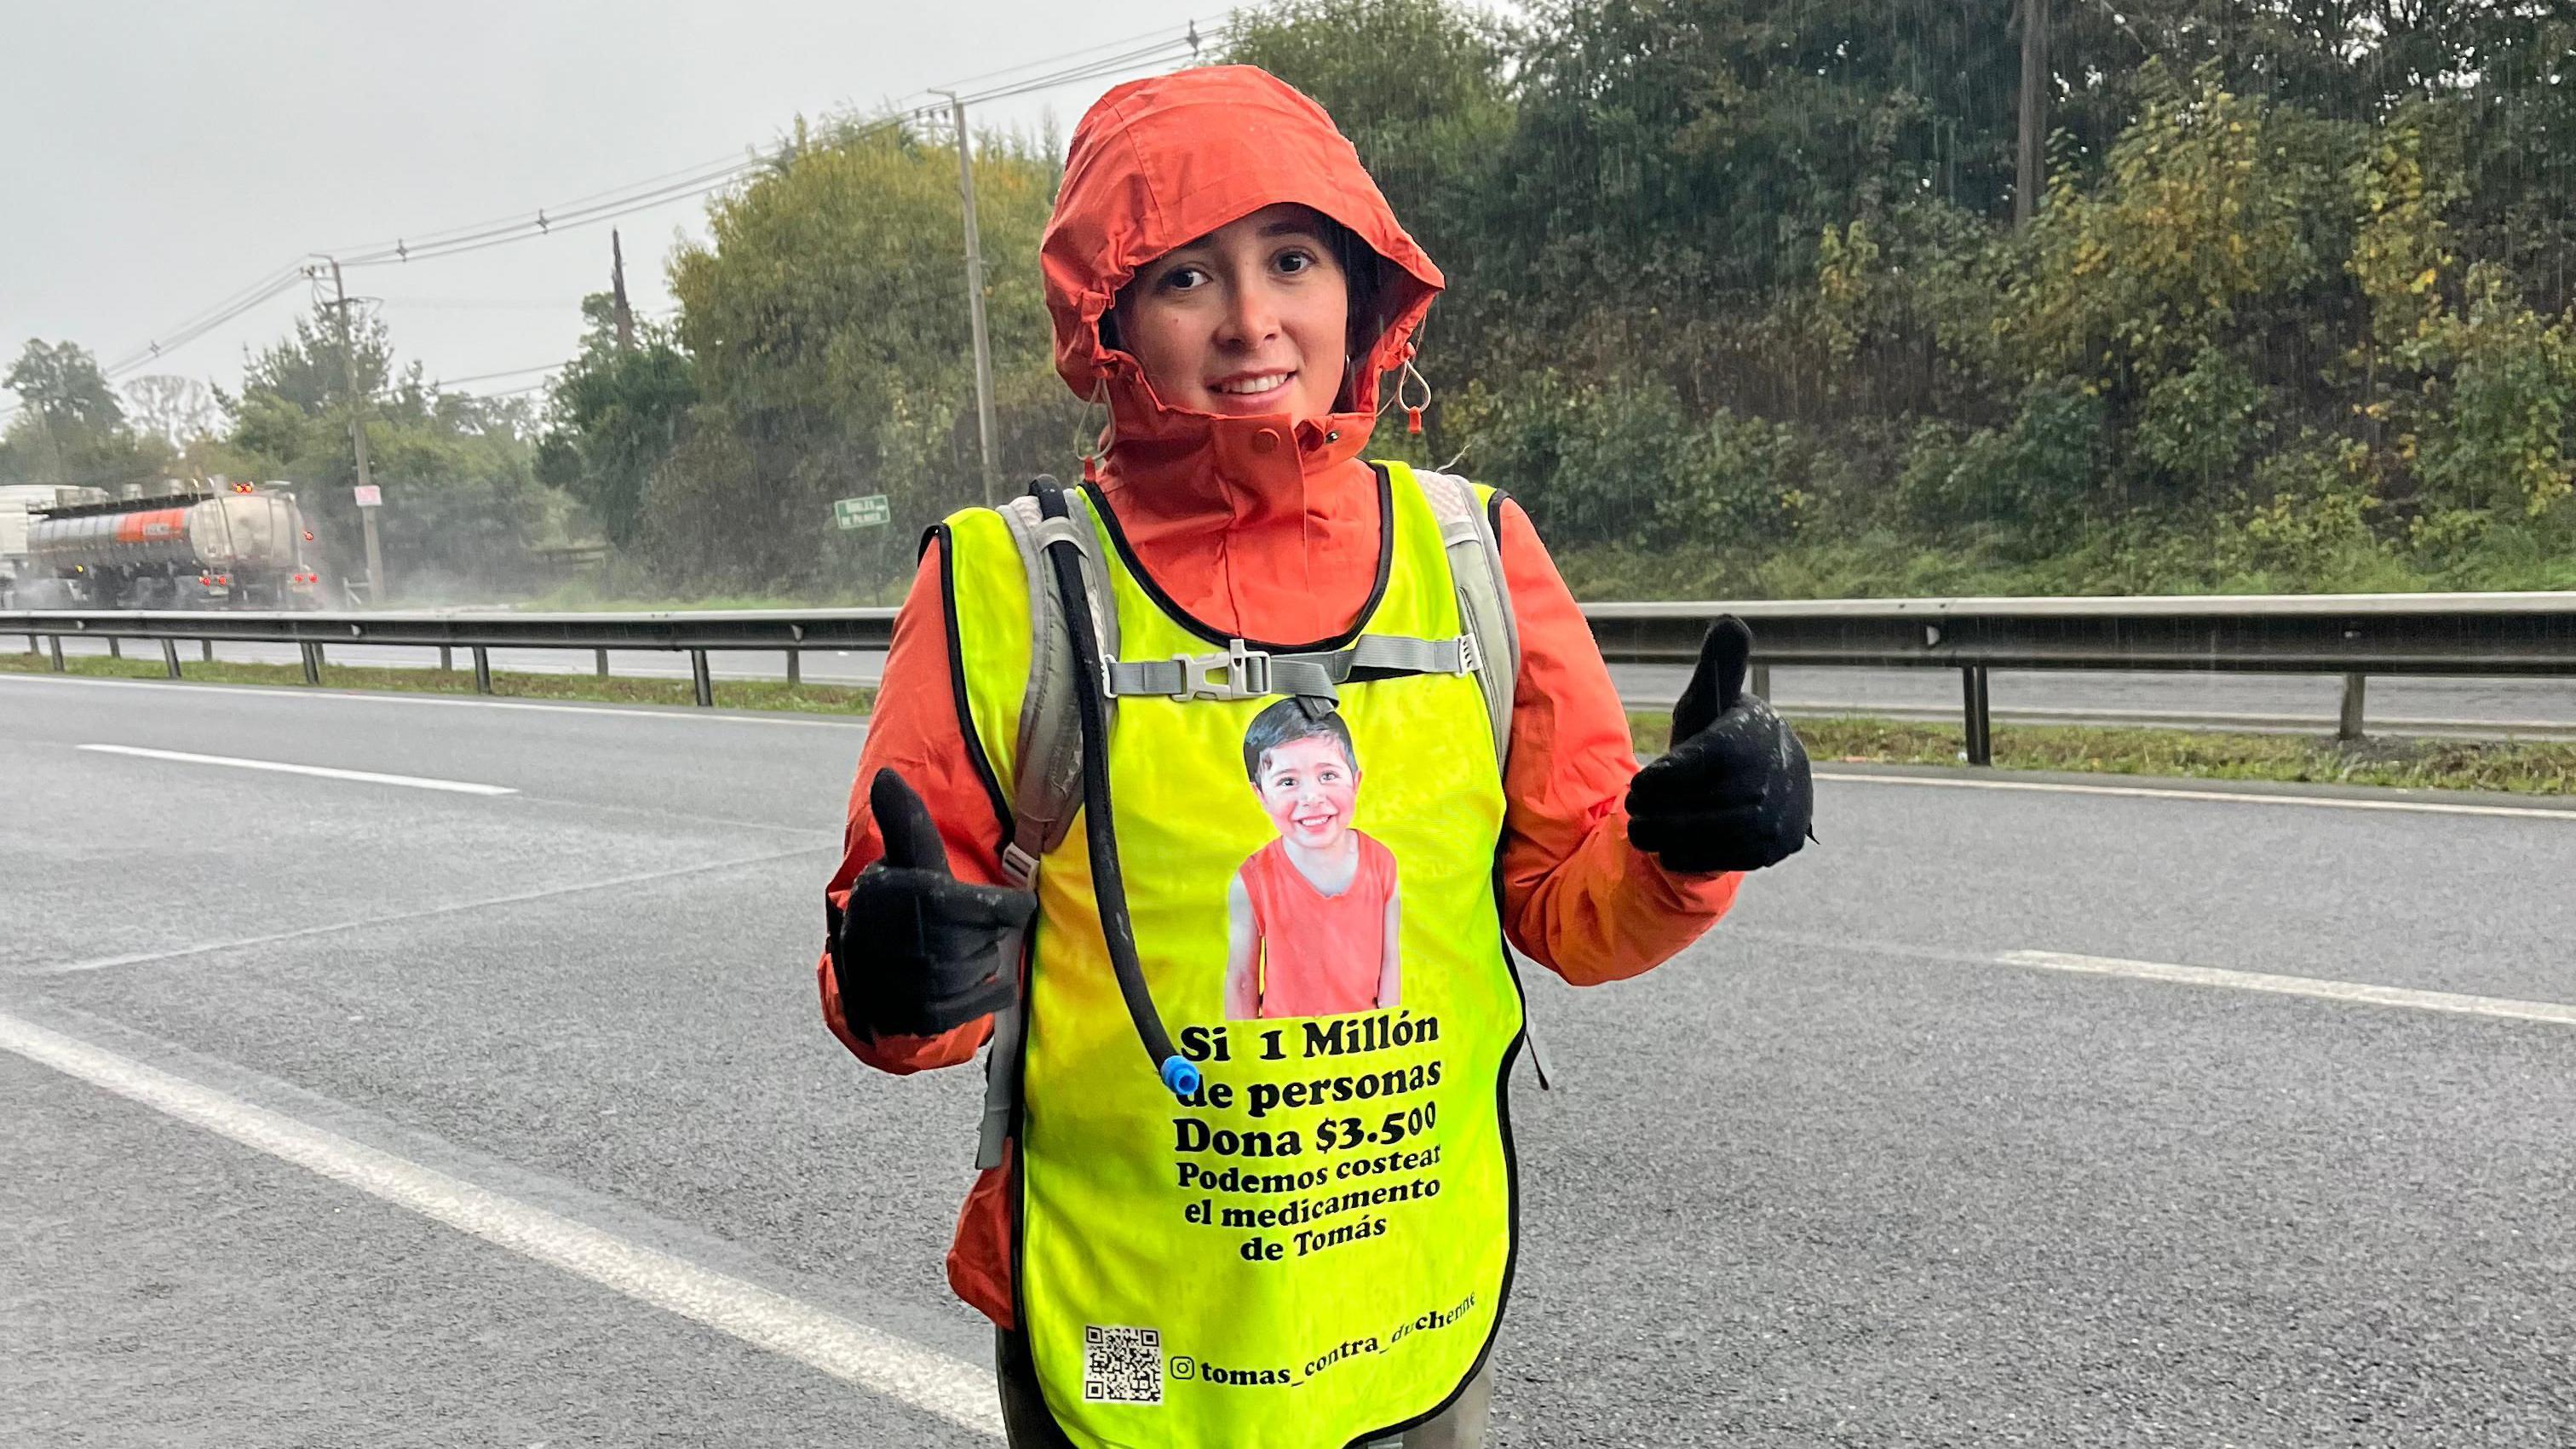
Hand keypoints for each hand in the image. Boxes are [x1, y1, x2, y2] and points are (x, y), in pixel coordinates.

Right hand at [830, 768, 1034, 1037]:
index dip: (1012, 907)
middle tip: (964, 926)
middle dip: (987, 932)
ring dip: (981, 960)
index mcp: (914, 895)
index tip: (1010, 903)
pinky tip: (972, 979)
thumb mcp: (904, 859)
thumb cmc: (897, 902)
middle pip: (993, 937)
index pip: (999, 909)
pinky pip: (984, 1002)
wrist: (863, 966)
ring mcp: (920, 982)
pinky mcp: (926, 1014)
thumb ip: (906, 821)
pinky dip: (987, 991)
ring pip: (986, 966)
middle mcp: (916, 941)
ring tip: (956, 950)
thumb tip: (886, 774)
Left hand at [1624, 617, 1813, 873]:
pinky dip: (1691, 857)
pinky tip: (1668, 850)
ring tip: (1641, 831)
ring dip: (1668, 837)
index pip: (1707, 759)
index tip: (1638, 783)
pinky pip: (1728, 859)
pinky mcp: (1776, 847)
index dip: (1669, 776)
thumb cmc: (1724, 736)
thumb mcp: (1713, 700)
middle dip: (1660, 810)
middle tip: (1631, 810)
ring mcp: (1780, 814)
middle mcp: (1775, 775)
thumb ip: (1717, 666)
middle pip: (1704, 802)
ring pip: (1713, 835)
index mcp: (1754, 733)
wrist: (1773, 783)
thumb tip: (1729, 621)